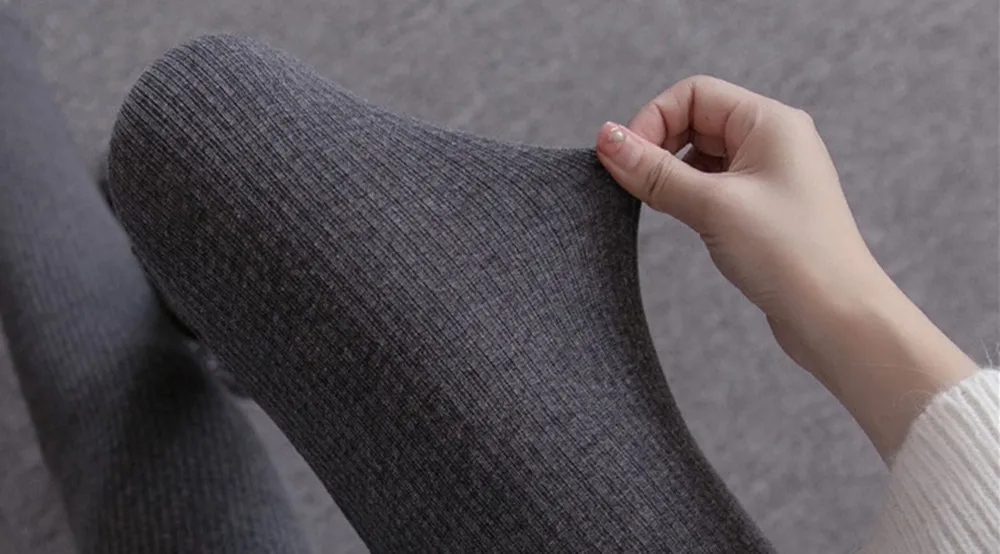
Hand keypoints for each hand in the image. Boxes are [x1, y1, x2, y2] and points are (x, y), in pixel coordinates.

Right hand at [597, 75, 976, 459]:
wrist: (837, 317)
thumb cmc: (791, 255)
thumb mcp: (712, 206)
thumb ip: (655, 172)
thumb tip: (607, 140)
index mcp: (770, 122)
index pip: (694, 93)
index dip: (653, 120)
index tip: (625, 160)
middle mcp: (773, 140)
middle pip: (696, 119)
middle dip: (660, 146)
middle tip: (636, 184)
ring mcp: (770, 174)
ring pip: (702, 155)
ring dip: (673, 173)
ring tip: (662, 205)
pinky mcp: (763, 207)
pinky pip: (714, 184)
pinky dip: (690, 195)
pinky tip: (685, 219)